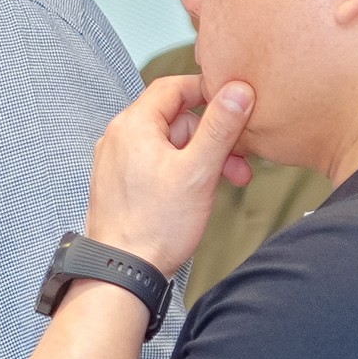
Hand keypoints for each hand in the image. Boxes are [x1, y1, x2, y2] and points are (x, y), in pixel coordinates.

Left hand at [85, 75, 254, 277]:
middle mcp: (118, 137)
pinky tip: (201, 190)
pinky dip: (182, 170)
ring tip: (230, 181)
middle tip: (241, 161)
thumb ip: (220, 127)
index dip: (207, 90)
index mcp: (133, 125)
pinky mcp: (120, 183)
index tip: (236, 103)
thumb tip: (238, 89)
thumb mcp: (198, 171)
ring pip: (169, 144)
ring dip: (202, 157)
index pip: (173, 87)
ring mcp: (116, 161)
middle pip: (175, 118)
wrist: (122, 271)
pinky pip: (156, 163)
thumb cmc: (157, 225)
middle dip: (212, 136)